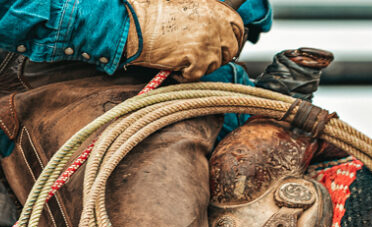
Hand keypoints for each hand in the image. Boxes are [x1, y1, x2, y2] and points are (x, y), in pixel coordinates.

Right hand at [123, 0, 244, 80]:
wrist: (133, 24)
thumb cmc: (154, 15)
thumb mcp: (186, 5)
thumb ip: (207, 16)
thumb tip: (220, 30)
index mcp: (215, 9)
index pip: (237, 27)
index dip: (233, 39)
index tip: (225, 47)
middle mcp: (215, 24)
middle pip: (230, 49)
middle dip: (217, 56)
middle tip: (201, 57)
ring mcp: (208, 41)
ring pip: (215, 63)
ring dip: (200, 65)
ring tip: (182, 57)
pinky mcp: (198, 58)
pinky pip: (199, 74)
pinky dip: (187, 75)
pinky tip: (176, 66)